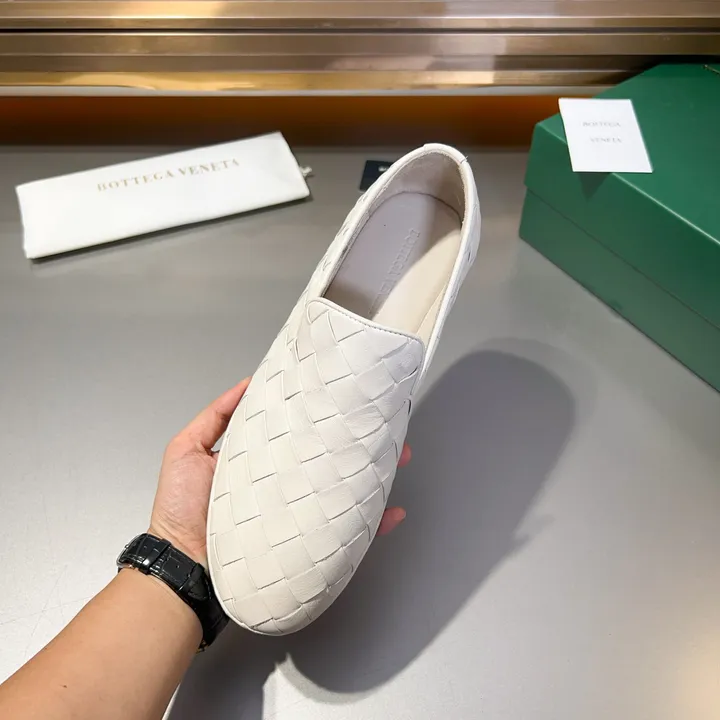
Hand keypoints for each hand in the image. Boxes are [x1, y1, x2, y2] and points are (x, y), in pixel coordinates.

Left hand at [149, 379, 410, 566]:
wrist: (182, 568)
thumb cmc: (180, 511)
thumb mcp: (187, 449)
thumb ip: (215, 416)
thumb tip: (246, 384)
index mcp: (260, 461)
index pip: (296, 433)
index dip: (319, 417)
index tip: (341, 400)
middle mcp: (283, 485)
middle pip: (328, 460)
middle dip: (358, 442)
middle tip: (381, 426)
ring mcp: (297, 513)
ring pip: (344, 491)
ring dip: (373, 475)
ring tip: (396, 457)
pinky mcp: (305, 542)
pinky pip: (345, 533)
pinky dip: (372, 525)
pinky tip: (389, 512)